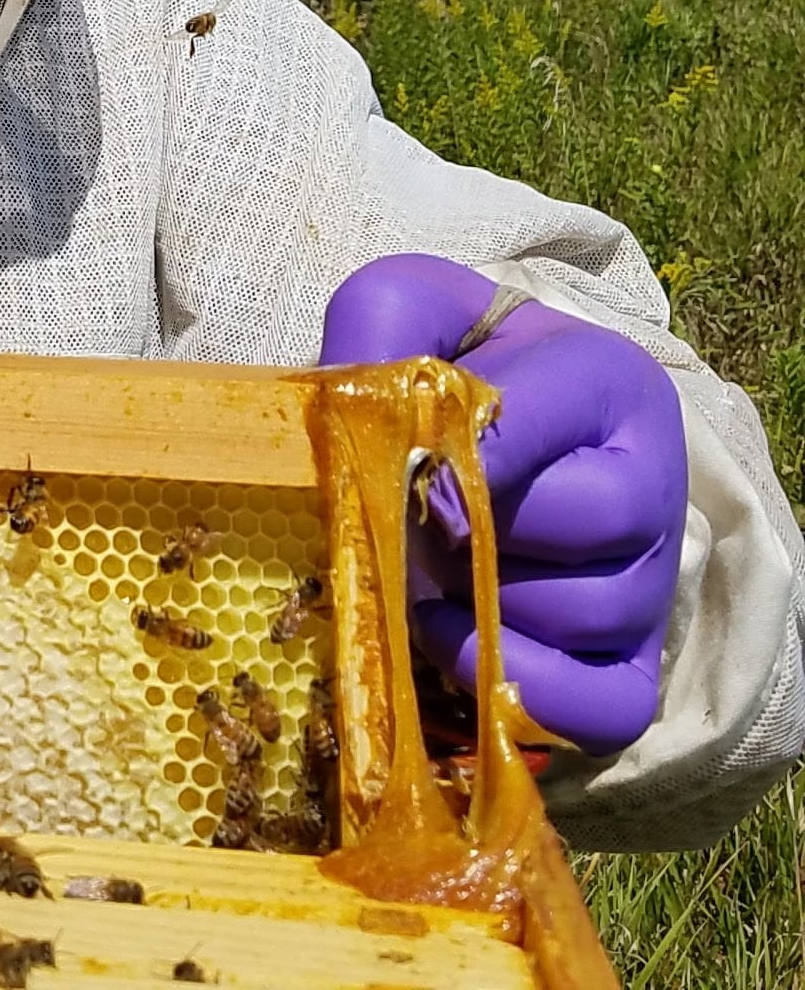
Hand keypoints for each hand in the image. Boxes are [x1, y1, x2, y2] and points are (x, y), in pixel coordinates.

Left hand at [319, 252, 686, 757]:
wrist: (492, 411)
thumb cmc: (447, 356)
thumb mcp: (407, 306)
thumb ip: (379, 327)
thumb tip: (365, 405)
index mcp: (602, 377)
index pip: (536, 420)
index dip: (457, 453)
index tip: (403, 469)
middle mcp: (650, 476)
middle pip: (572, 524)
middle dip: (465, 531)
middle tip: (406, 521)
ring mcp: (649, 576)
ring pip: (577, 615)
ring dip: (478, 603)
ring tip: (424, 571)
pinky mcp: (636, 660)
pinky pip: (604, 707)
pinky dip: (523, 691)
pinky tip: (452, 644)